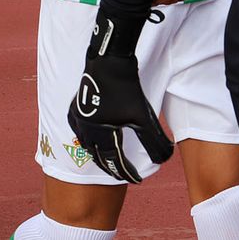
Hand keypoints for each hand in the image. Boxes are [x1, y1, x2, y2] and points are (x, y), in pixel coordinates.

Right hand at [66, 10, 173, 182]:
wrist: (110, 59)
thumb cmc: (127, 87)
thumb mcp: (145, 117)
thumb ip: (154, 142)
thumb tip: (163, 161)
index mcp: (100, 132)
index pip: (113, 160)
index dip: (126, 172)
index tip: (137, 180)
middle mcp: (84, 126)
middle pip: (97, 155)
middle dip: (110, 166)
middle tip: (122, 173)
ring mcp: (77, 114)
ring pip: (85, 142)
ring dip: (97, 153)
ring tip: (107, 158)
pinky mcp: (75, 103)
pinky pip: (77, 128)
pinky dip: (84, 137)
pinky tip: (89, 135)